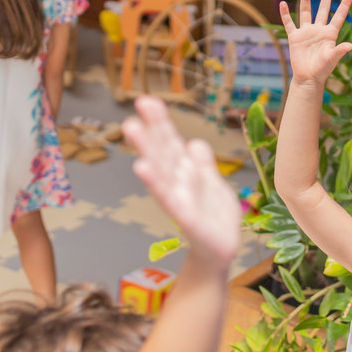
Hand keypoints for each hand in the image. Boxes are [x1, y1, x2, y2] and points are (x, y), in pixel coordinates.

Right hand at [123, 96, 241, 267]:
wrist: (220, 251)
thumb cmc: (213, 218)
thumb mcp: (213, 185)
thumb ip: (202, 164)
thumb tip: (194, 141)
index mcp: (184, 172)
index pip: (170, 143)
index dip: (160, 123)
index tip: (147, 100)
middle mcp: (177, 183)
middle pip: (162, 152)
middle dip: (150, 129)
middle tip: (137, 105)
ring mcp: (179, 199)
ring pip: (161, 170)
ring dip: (146, 148)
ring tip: (132, 127)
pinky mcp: (187, 218)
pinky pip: (171, 199)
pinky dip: (159, 185)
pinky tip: (142, 169)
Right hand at [281, 0, 351, 90]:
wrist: (308, 78)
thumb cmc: (323, 70)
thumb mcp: (332, 59)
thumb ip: (339, 51)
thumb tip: (350, 45)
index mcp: (330, 34)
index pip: (339, 16)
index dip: (344, 5)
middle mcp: (319, 30)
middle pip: (323, 10)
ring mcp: (306, 32)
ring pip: (305, 12)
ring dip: (305, 0)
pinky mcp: (295, 37)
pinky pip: (289, 23)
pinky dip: (285, 14)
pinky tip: (283, 3)